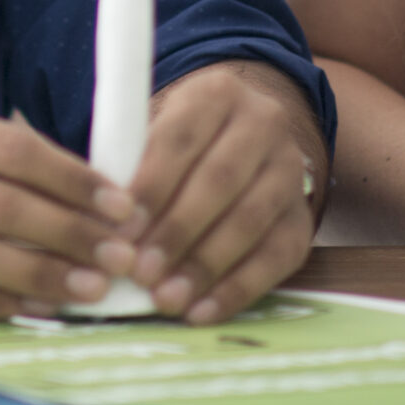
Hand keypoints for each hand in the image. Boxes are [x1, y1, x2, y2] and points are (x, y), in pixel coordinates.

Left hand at [121, 63, 322, 323]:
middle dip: (177, 231)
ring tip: (166, 298)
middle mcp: (264, 123)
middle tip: (140, 272)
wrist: (241, 139)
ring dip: (204, 265)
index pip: (181, 138)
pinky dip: (236, 289)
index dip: (151, 186)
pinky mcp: (303, 219)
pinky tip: (200, 311)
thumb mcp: (153, 129)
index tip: (120, 230)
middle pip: (219, 180)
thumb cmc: (178, 144)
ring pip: (250, 220)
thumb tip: (102, 224)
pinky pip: (276, 259)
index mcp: (217, 93)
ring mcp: (289, 171)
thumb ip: (131, 164)